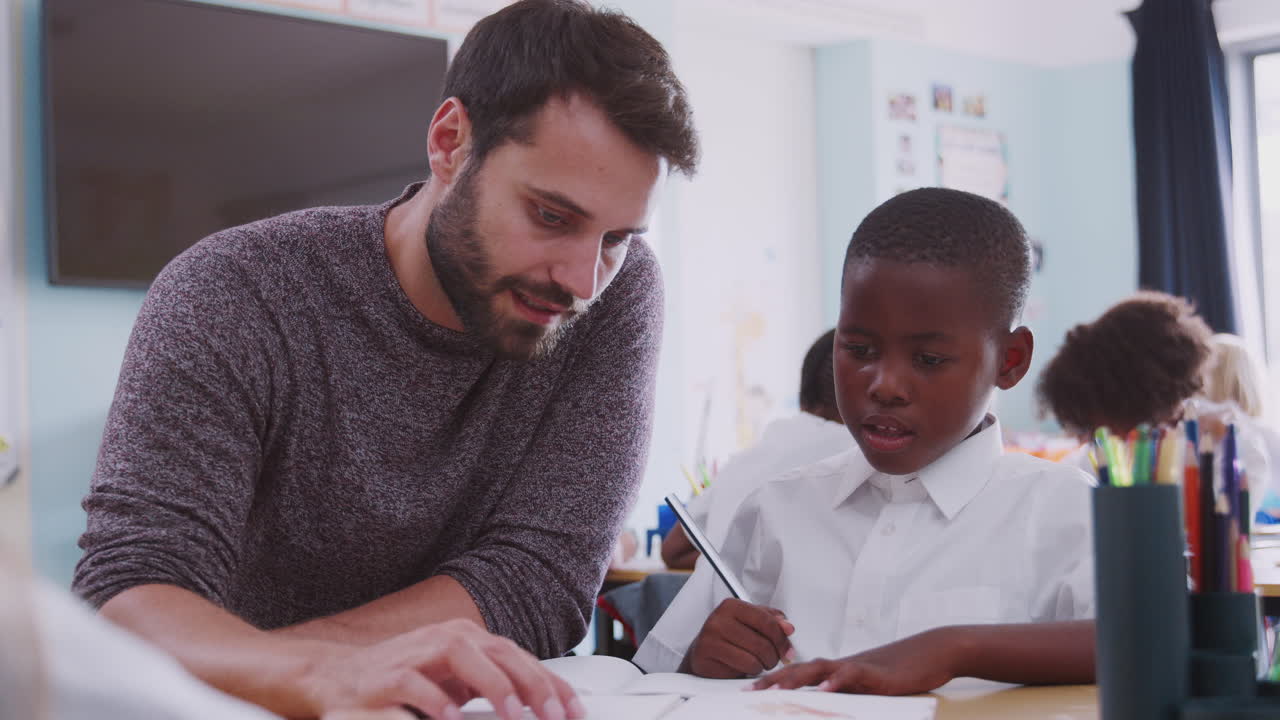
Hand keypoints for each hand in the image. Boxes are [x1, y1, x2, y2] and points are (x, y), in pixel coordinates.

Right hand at [300, 619, 582, 719]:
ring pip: (462, 655)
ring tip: (514, 712)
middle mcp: (447, 639)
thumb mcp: (455, 684)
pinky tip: (454, 718)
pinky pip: (415, 683)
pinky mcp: (387, 674)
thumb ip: (491, 687)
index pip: (519, 658)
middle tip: (554, 714)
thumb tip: (537, 705)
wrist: (338, 679)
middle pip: (499, 652)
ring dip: (492, 684)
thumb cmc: (404, 681)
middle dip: (531, 684)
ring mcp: (417, 652)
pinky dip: (437, 701)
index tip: (574, 711)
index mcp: (469, 640)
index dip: (551, 684)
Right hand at [683, 598, 794, 678]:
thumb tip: (788, 627)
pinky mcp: (708, 656)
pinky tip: (746, 667)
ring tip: (759, 663)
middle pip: (762, 642)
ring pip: (754, 657)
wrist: (703, 654)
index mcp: (732, 605)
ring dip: (763, 665)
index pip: (766, 620)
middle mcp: (719, 618)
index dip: (781, 639)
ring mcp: (711, 637)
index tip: (787, 650)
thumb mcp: (751, 624)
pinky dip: (751, 671)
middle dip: (774, 656)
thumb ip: (771, 622)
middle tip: (772, 659)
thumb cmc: (730, 638)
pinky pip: (743, 667)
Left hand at [751, 629, 957, 695]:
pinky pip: (851, 675)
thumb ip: (849, 694)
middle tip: (749, 692)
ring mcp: (858, 667)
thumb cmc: (903, 670)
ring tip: (774, 690)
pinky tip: (822, 690)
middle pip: (800, 669)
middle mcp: (842, 666)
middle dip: (773, 680)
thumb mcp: (870, 687)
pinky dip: (835, 682)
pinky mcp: (876, 673)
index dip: (775, 680)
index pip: (800, 673)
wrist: (932, 651)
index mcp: (838, 670)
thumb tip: (827, 707)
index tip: (751, 690)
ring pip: (819, 669)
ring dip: (794, 679)